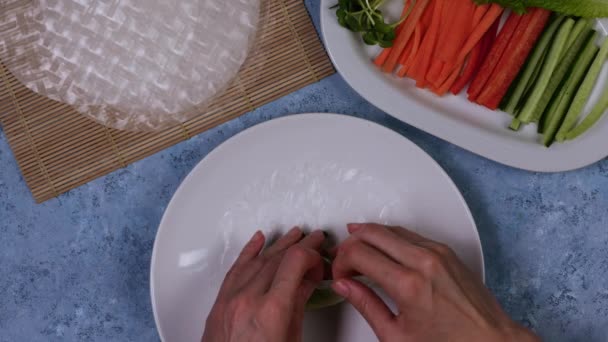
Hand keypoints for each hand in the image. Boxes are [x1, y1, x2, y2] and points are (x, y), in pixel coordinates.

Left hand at [202, 228, 325, 341]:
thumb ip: (298, 305)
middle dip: (300, 245)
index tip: (320, 255)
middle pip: (278, 258)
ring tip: (294, 234)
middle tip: (315, 239)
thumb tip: (306, 282)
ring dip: (278, 245)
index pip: (294, 262)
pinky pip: (236, 268)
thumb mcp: (291, 339)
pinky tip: (258, 240)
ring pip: (257, 259)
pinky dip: (249, 252)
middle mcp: (248, 299)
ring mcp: (230, 299)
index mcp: (271, 310)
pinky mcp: (220, 302)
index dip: (311, 254)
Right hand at [331, 223, 539, 341]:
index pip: (358, 253)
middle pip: (372, 232)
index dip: (341, 262)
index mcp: (408, 284)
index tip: (340, 275)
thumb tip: (345, 286)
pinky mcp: (446, 251)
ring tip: (357, 251)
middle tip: (344, 260)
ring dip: (369, 235)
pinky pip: (410, 233)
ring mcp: (437, 252)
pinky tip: (383, 248)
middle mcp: (424, 261)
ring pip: (390, 228)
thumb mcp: (397, 336)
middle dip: (350, 243)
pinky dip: (390, 237)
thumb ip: (366, 305)